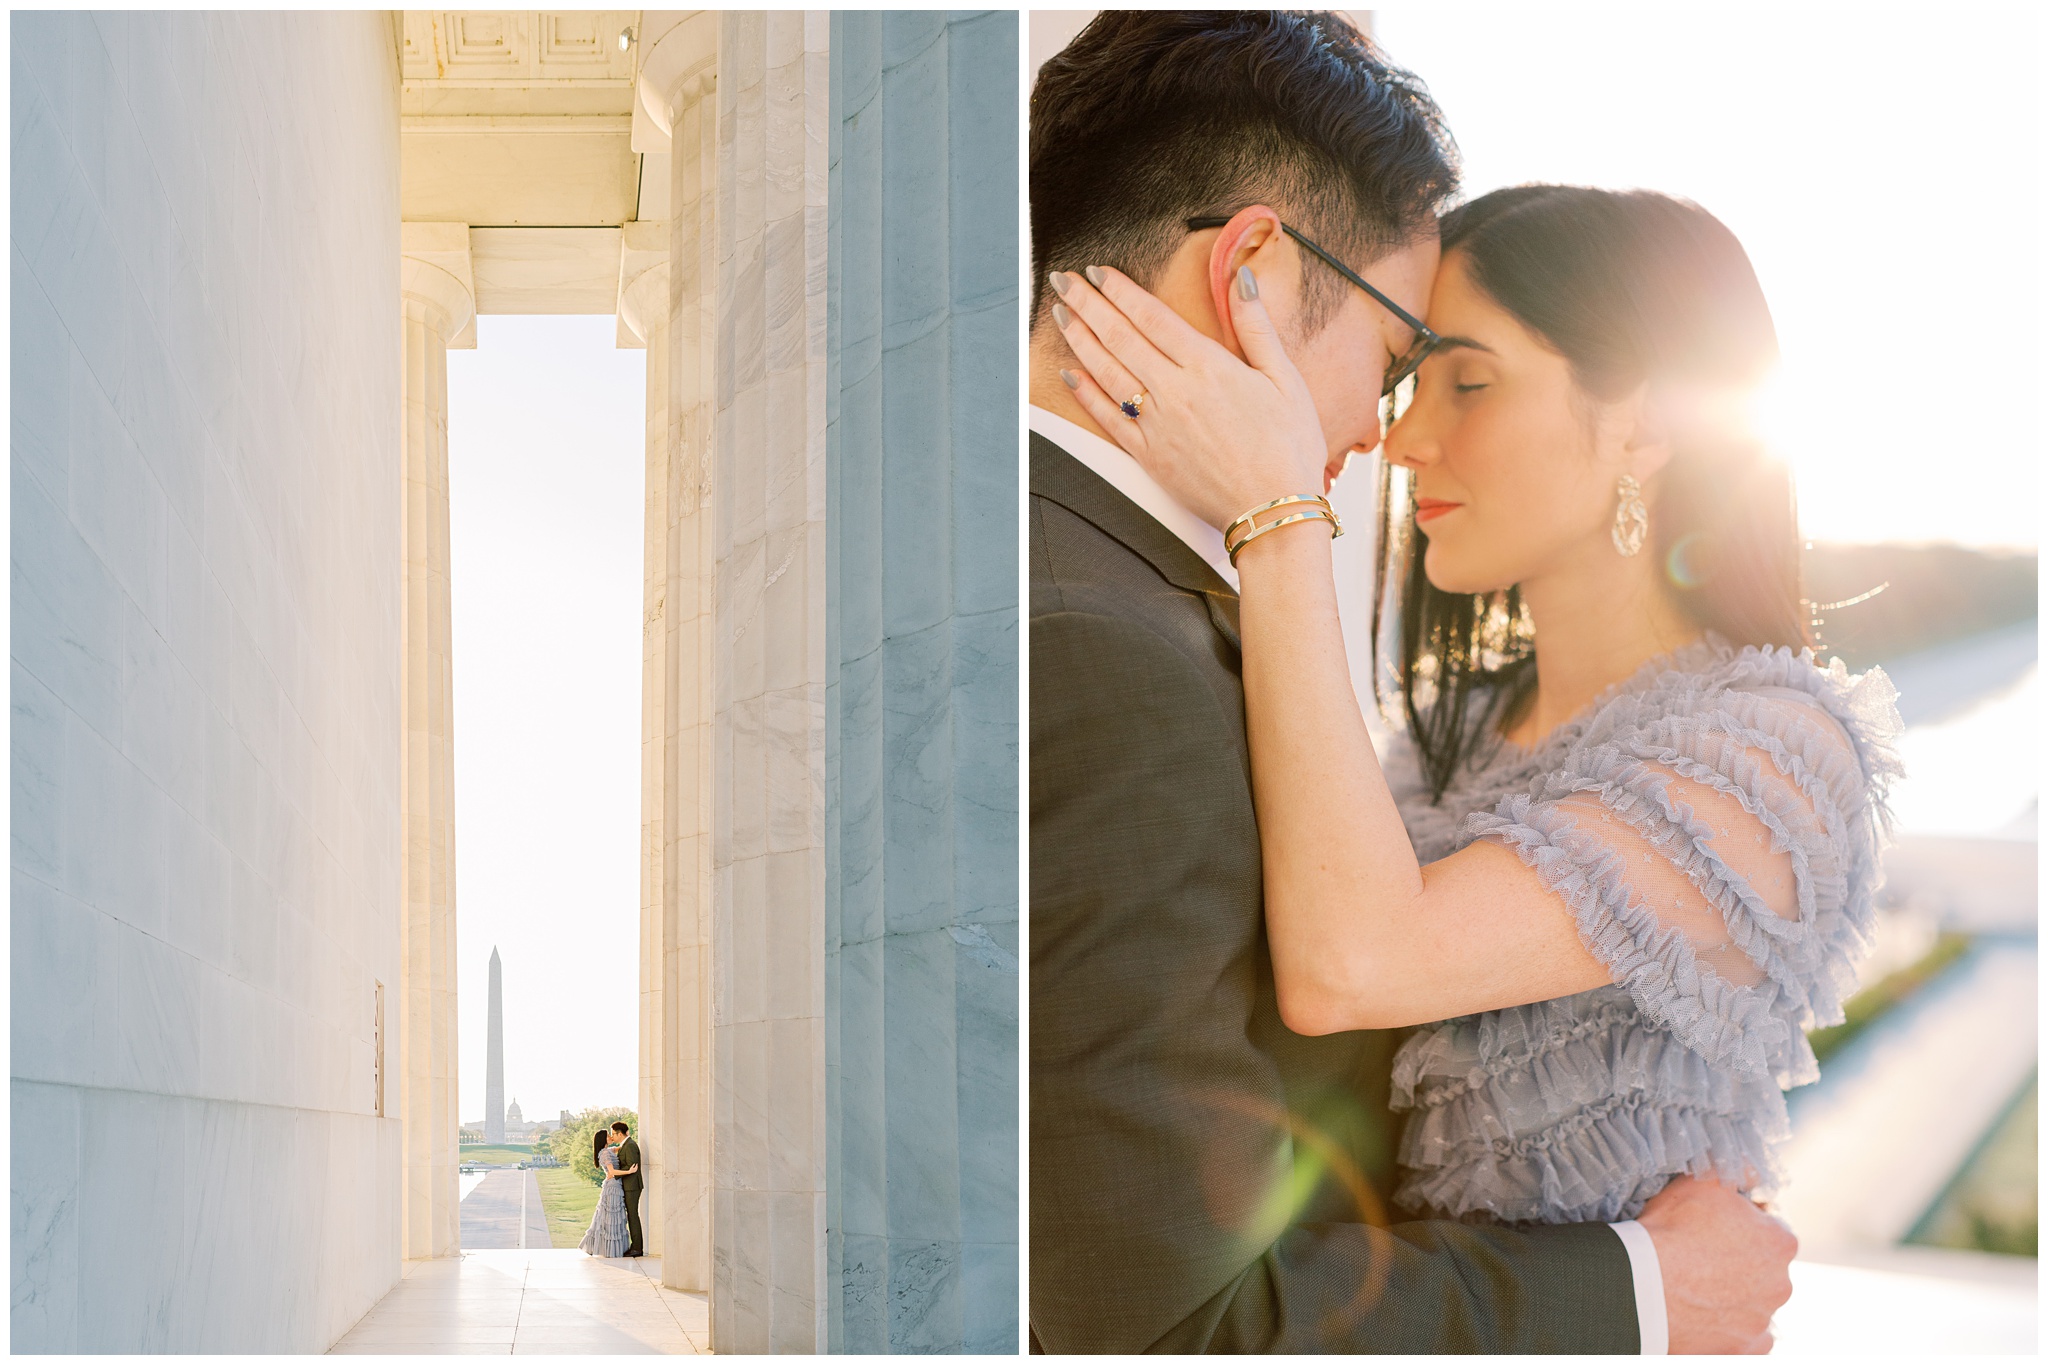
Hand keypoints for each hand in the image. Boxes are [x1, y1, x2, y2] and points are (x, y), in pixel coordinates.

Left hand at [1048, 265, 1328, 529]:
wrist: (1272, 512)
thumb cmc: (1289, 446)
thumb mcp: (1285, 379)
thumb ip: (1256, 327)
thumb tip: (1244, 277)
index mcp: (1209, 367)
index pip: (1151, 317)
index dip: (1120, 290)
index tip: (1097, 271)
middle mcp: (1175, 392)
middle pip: (1120, 338)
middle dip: (1088, 304)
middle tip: (1063, 281)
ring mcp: (1156, 425)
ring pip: (1107, 373)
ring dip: (1080, 340)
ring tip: (1061, 313)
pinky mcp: (1148, 456)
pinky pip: (1107, 419)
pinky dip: (1085, 393)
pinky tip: (1070, 372)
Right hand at [1637, 1176, 1796, 1353]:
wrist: (1642, 1284)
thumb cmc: (1672, 1229)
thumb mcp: (1703, 1180)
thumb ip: (1738, 1172)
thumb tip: (1756, 1172)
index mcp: (1780, 1242)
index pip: (1769, 1229)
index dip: (1740, 1224)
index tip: (1712, 1226)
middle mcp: (1781, 1284)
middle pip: (1764, 1269)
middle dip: (1740, 1262)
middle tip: (1700, 1256)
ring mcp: (1762, 1320)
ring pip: (1754, 1304)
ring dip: (1734, 1296)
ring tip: (1695, 1287)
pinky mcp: (1743, 1349)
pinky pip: (1745, 1338)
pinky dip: (1729, 1328)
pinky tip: (1704, 1315)